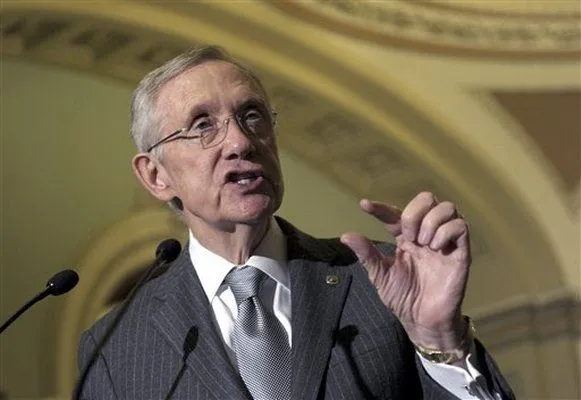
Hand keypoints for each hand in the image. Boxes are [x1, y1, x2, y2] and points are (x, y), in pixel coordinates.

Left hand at [340, 192, 469, 349]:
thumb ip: (366, 254)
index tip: (364, 206)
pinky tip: (434, 248)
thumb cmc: (402, 297)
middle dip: (413, 213)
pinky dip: (445, 231)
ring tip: (422, 243)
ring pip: (446, 208)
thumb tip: (345, 235)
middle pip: (427, 199)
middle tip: (407, 237)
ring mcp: (445, 242)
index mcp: (405, 238)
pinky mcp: (460, 253)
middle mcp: (426, 234)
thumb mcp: (380, 275)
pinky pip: (461, 226)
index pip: (395, 213)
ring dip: (430, 222)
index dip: (381, 207)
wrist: (421, 320)